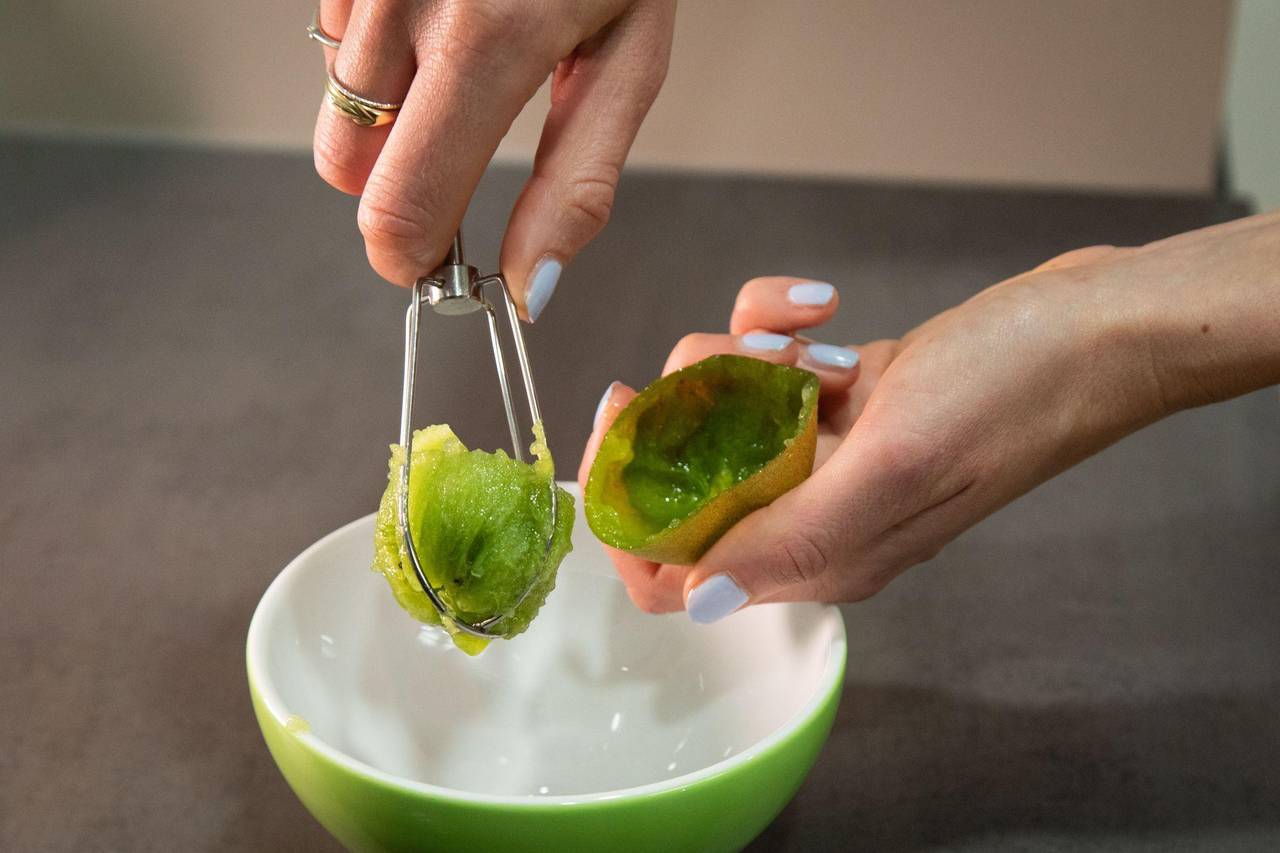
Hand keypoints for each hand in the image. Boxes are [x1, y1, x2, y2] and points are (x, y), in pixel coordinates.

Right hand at [313, 0, 674, 319]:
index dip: (412, 256)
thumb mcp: (629, 62)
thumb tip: (531, 284)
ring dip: (389, 113)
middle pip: (345, 166)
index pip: (400, 205)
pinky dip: (382, 49)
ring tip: (460, 63)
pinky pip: (338, 37)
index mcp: (489, 40)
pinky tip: (437, 13)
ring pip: (338, 103)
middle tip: (455, 159)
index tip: (438, 264)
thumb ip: (579, 182)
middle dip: (395, 186)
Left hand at [580, 213, 1279, 620]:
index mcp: (820, 556)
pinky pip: (767, 366)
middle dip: (687, 406)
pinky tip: (824, 311)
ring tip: (802, 338)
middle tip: (732, 357)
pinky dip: (777, 327)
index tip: (621, 423)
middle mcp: (815, 515)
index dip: (629, 512)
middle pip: (684, 480)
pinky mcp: (844, 401)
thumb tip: (696, 598)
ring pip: (717, 409)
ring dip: (737, 355)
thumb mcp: (896, 466)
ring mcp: (829, 455)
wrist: (1092, 330)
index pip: (677, 576)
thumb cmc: (1012, 396)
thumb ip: (793, 537)